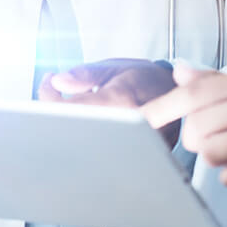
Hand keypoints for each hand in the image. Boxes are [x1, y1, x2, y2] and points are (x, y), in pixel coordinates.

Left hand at [38, 59, 179, 147]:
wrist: (177, 93)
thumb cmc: (144, 78)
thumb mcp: (114, 68)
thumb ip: (85, 74)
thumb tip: (58, 80)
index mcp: (120, 100)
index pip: (71, 106)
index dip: (50, 96)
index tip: (49, 82)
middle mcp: (126, 126)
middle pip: (73, 128)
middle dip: (54, 113)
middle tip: (54, 95)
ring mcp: (133, 146)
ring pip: (84, 143)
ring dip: (69, 126)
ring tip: (69, 106)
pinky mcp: (135, 158)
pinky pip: (98, 151)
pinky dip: (84, 137)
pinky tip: (84, 122)